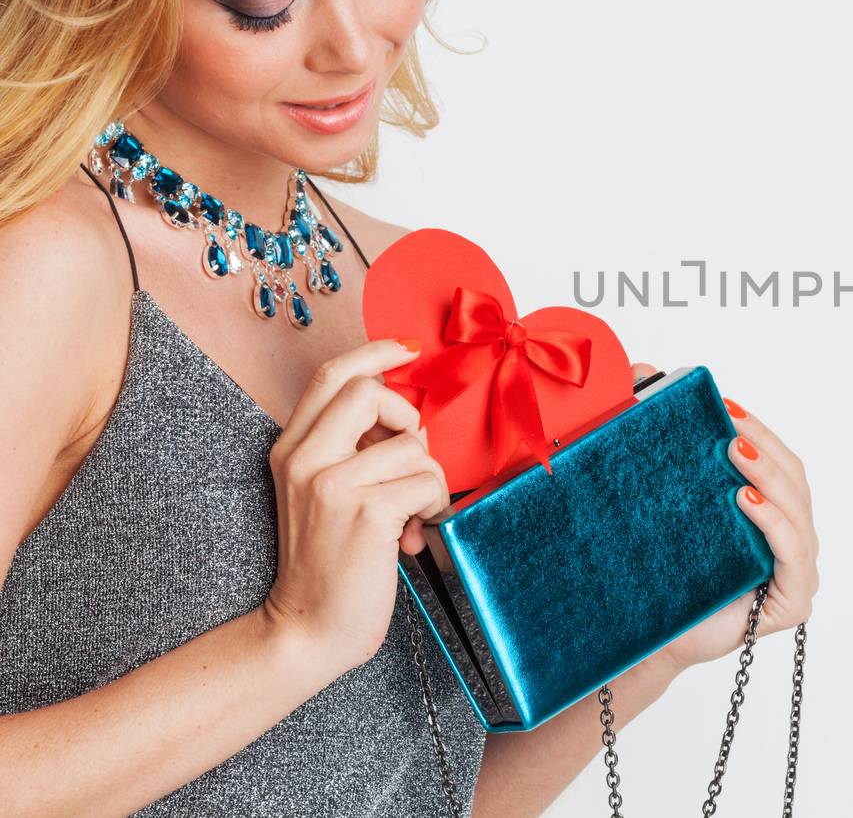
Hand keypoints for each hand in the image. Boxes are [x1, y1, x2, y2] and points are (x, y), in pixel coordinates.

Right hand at [260, 339, 451, 676]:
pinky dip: (434, 507)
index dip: (375, 353)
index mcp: (291, 449)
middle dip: (408, 418)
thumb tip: (406, 416)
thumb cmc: (330, 563)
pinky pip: (426, 481)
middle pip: (370, 392)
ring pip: (412, 445)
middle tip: (410, 461)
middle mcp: (304, 459)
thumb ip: (354, 450)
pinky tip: (414, 536)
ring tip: (410, 517)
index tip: (409, 349)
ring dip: (428, 481)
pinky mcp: (365, 512)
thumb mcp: (326, 494)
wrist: (308, 630)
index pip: (331, 376)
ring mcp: (331, 484)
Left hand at [628, 362, 820, 676]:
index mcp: (768, 509)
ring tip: (735, 451)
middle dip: (764, 444)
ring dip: (769, 474)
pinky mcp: (792, 602)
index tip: (724, 404)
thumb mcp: (656, 495)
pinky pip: (792, 554)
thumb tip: (639, 369)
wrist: (641, 639)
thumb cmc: (657, 572)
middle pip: (792, 477)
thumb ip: (651, 432)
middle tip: (728, 423)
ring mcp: (796, 571)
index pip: (776, 458)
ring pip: (797, 509)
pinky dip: (774, 522)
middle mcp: (789, 537)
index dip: (757, 427)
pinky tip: (746, 499)